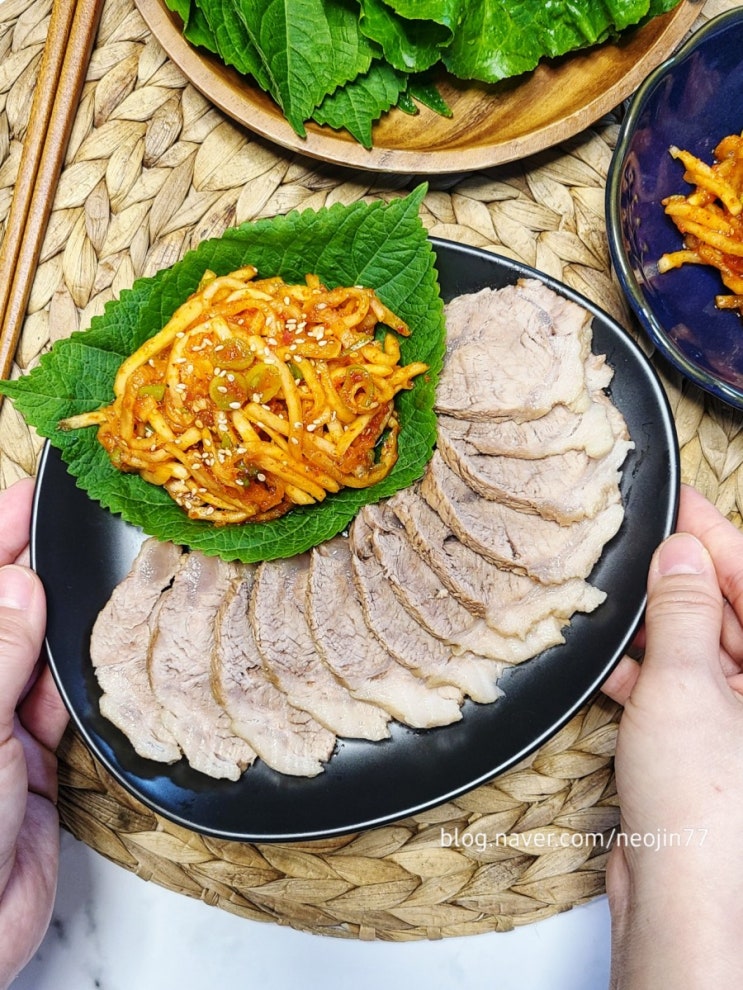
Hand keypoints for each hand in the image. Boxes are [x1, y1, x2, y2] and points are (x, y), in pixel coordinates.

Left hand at [0, 478, 68, 989]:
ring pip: (45, 658)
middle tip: (82, 526)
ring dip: (73, 633)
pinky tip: (107, 663)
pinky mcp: (39, 764)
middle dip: (40, 573)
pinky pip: (70, 708)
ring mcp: (1, 727)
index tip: (27, 493)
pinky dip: (90, 687)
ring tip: (110, 586)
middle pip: (9, 615)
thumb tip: (19, 587)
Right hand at [602, 483, 742, 988]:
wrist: (680, 896)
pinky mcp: (702, 746)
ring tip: (624, 589)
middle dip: (686, 575)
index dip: (717, 538)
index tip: (683, 502)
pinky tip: (615, 657)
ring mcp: (736, 721)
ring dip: (660, 623)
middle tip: (647, 536)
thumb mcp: (685, 684)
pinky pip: (677, 688)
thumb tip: (682, 555)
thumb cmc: (704, 807)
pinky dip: (646, 671)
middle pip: (730, 612)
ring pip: (700, 649)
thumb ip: (682, 613)